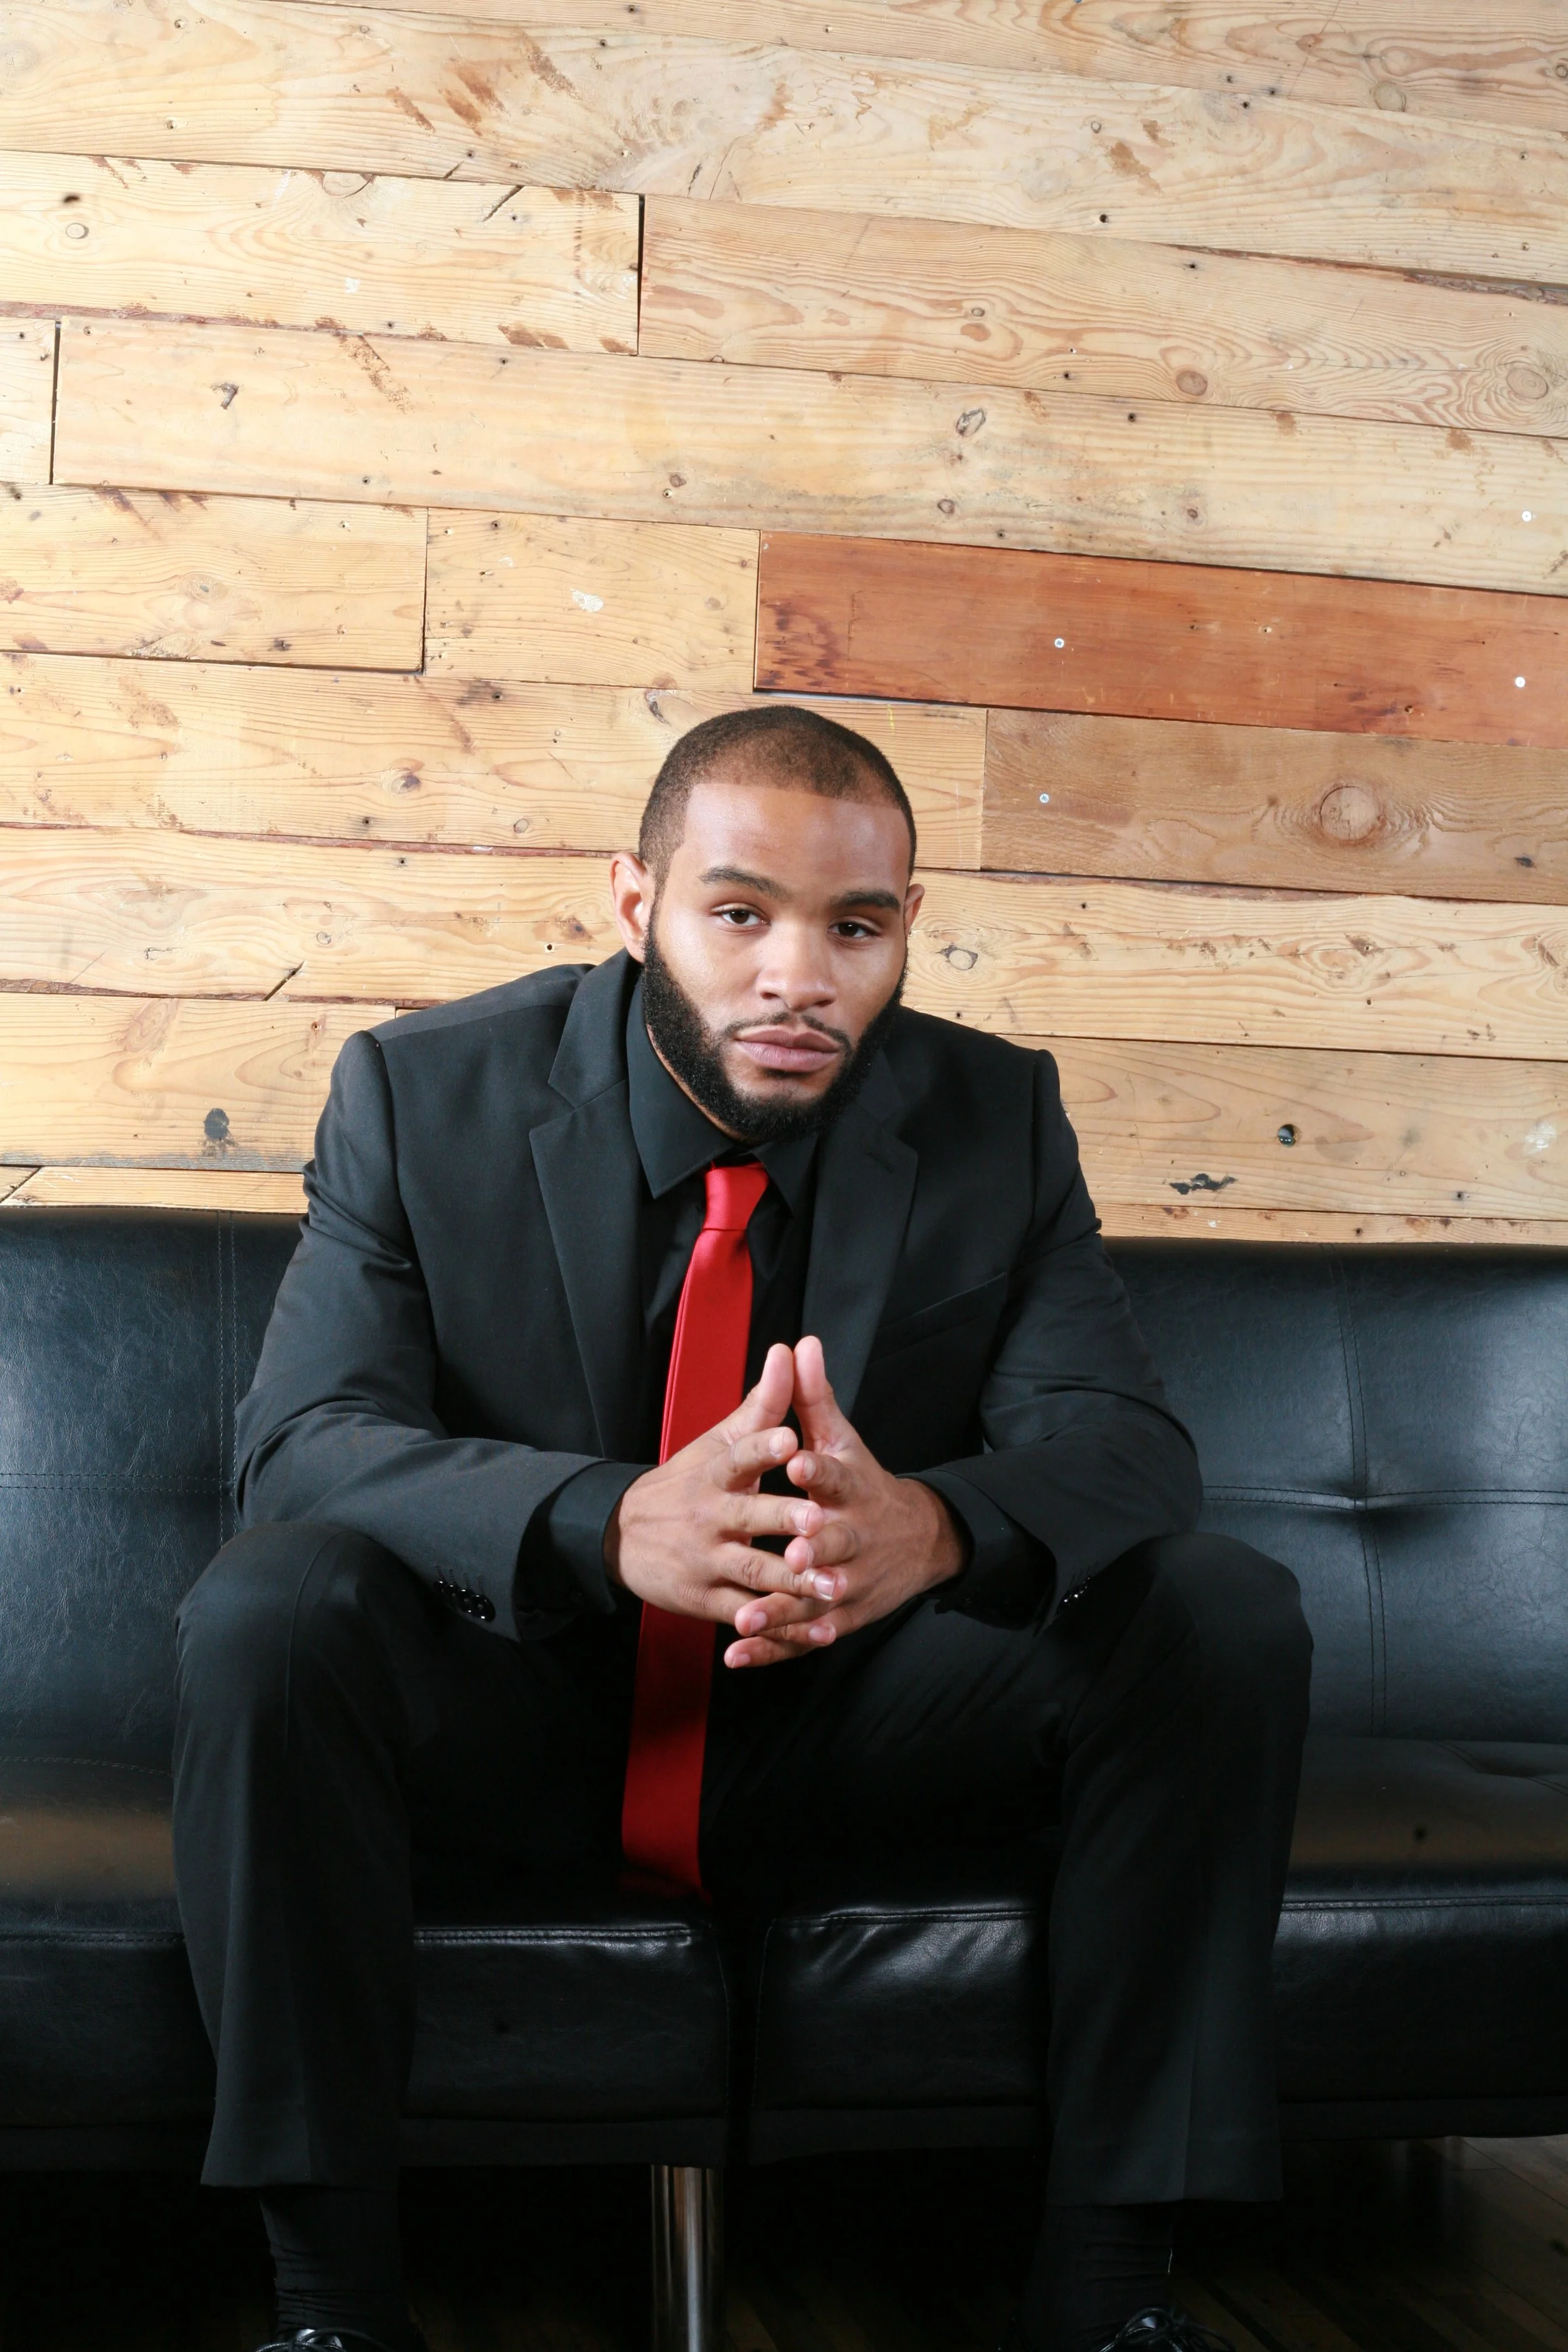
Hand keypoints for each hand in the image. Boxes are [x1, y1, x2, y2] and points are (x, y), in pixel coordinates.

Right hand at [605, 1342, 843, 1636]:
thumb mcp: (718, 1442)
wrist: (620, 1536)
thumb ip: (761, 1403)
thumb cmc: (686, 1483)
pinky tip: (812, 1628)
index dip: (763, 1447)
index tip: (789, 1439)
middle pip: (750, 1517)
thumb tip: (786, 1350)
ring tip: (831, 1584)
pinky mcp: (706, 1599)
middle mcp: (709, 1517)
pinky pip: (745, 1612)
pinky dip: (777, 1623)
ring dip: (792, 1580)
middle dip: (784, 1519)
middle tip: (819, 1521)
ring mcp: (707, 1561)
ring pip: (754, 1570)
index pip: (738, 1455)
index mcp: (714, 1473)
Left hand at [723, 1334, 965, 1668]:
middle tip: (793, 1554)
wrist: (916, 1542)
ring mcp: (849, 1583)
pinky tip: (738, 1652)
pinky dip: (773, 1647)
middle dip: (816, 1551)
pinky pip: (803, 1635)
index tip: (797, 1462)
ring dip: (785, 1609)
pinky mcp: (839, 1617)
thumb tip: (801, 1342)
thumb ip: (813, 1397)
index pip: (836, 1476)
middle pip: (836, 1546)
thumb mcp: (842, 1439)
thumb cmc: (863, 1485)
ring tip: (748, 1617)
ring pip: (816, 1599)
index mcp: (851, 1490)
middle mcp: (854, 1538)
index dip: (817, 1471)